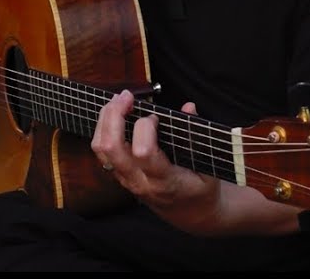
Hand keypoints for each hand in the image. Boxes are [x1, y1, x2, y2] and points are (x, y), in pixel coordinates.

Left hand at [90, 90, 224, 233]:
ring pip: (101, 149)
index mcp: (164, 181)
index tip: (156, 117)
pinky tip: (114, 114)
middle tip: (127, 96)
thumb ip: (196, 137)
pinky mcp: (119, 176)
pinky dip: (103, 129)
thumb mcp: (208, 167)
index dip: (145, 128)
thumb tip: (188, 107)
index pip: (143, 153)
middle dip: (114, 116)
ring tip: (118, 100)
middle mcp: (139, 181)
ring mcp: (126, 180)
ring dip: (105, 119)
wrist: (190, 214)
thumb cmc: (200, 190)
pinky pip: (101, 152)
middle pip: (112, 148)